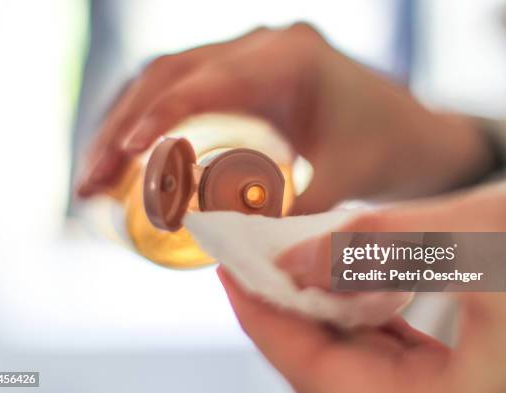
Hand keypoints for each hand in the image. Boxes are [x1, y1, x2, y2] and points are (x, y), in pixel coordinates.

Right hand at [77, 24, 492, 212]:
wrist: (414, 132)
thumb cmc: (389, 150)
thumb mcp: (345, 180)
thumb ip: (290, 212)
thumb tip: (224, 241)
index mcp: (291, 59)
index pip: (208, 81)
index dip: (159, 118)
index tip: (123, 161)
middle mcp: (263, 45)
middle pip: (171, 74)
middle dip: (124, 128)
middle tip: (91, 182)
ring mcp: (250, 55)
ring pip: (167, 76)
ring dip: (126, 122)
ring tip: (97, 175)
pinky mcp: (243, 74)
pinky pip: (183, 86)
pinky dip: (150, 119)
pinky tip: (129, 154)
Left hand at [220, 175, 505, 392]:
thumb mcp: (479, 237)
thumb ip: (376, 251)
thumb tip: (290, 263)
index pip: (320, 374)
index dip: (265, 319)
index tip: (229, 271)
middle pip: (332, 369)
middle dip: (288, 310)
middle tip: (251, 258)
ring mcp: (458, 392)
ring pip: (359, 360)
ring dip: (320, 308)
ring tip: (288, 260)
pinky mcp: (466, 370)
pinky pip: (391, 349)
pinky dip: (359, 311)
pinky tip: (341, 277)